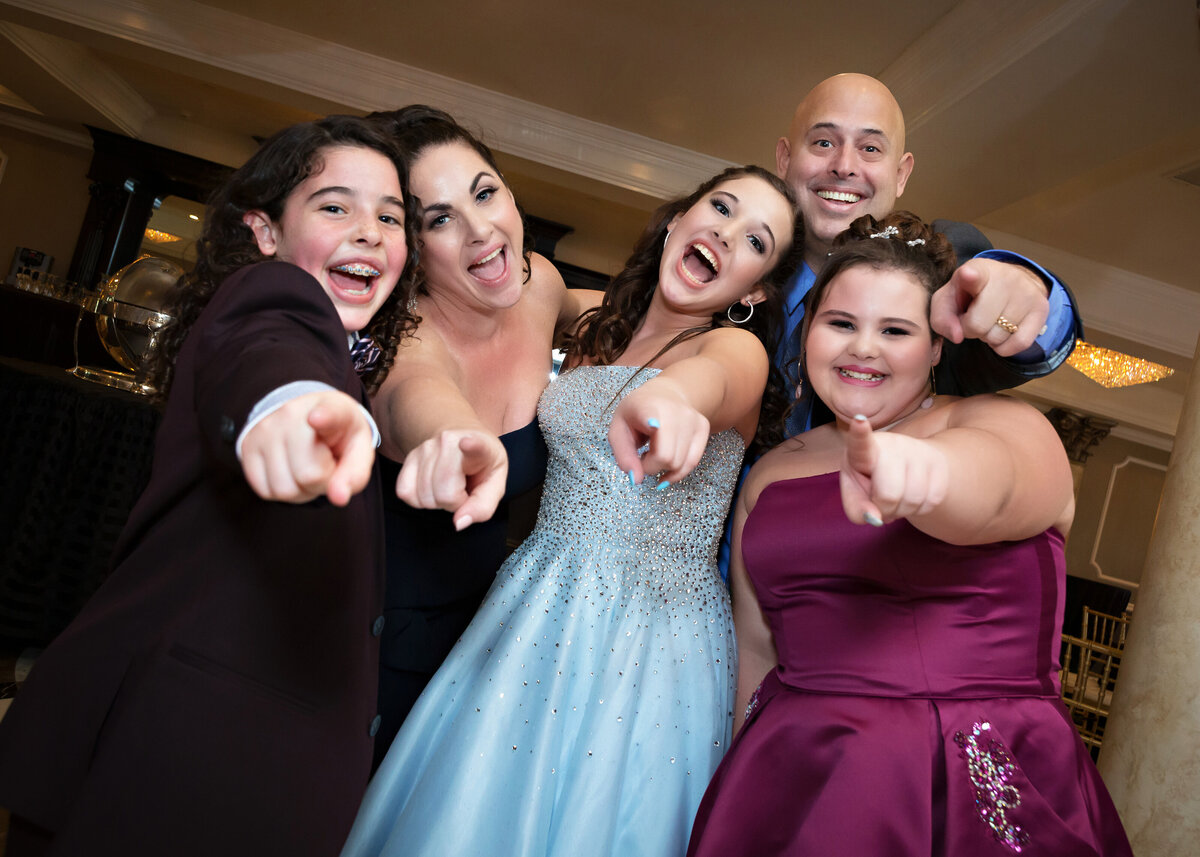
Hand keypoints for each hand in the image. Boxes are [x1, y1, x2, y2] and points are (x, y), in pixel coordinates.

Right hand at [241, 391, 375, 506]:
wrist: (308, 414)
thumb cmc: (337, 436)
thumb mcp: (358, 451)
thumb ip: (354, 475)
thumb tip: (338, 498)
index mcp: (333, 409)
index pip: (328, 413)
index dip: (324, 417)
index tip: (316, 418)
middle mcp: (293, 413)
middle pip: (308, 475)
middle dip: (321, 482)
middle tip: (324, 466)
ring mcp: (266, 428)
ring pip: (284, 489)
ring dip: (300, 491)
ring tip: (307, 468)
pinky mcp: (247, 445)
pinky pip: (264, 491)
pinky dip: (281, 491)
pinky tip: (290, 472)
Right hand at [395, 429, 507, 529]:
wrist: (461, 438)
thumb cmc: (481, 465)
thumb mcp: (495, 485)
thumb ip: (482, 507)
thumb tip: (459, 522)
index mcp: (479, 445)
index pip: (476, 445)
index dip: (471, 446)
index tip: (466, 443)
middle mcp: (448, 442)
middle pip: (444, 493)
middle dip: (454, 503)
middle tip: (462, 490)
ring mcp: (425, 448)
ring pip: (423, 497)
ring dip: (436, 502)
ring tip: (448, 486)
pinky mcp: (408, 457)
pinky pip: (405, 493)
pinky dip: (418, 500)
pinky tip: (432, 488)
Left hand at [609, 386, 708, 487]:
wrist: (663, 393)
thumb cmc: (636, 411)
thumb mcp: (618, 430)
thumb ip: (624, 456)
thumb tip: (636, 480)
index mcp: (653, 410)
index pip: (660, 452)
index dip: (649, 463)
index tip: (640, 459)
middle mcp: (679, 413)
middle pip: (670, 461)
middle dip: (652, 467)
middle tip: (643, 455)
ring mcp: (694, 420)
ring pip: (682, 464)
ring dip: (664, 467)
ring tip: (654, 452)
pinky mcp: (704, 427)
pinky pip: (693, 462)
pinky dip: (678, 470)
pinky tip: (667, 465)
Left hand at [840, 415, 948, 525]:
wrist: (907, 468)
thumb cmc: (871, 481)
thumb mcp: (856, 494)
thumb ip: (857, 510)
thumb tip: (875, 518)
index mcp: (864, 449)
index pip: (861, 442)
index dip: (859, 433)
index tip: (858, 421)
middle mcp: (892, 445)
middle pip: (889, 494)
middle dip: (884, 509)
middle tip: (880, 502)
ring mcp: (918, 452)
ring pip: (913, 500)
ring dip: (902, 511)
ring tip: (896, 499)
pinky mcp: (939, 464)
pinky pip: (931, 502)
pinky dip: (919, 510)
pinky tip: (911, 497)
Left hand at [930, 258, 1048, 356]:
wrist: (1007, 283)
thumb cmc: (969, 294)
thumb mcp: (947, 301)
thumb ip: (942, 319)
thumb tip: (958, 336)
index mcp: (977, 270)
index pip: (974, 274)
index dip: (970, 277)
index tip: (968, 275)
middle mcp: (1006, 277)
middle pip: (978, 325)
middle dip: (970, 329)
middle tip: (974, 317)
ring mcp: (1027, 293)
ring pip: (997, 337)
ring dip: (987, 337)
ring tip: (989, 320)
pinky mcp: (1041, 309)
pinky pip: (1019, 344)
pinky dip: (1004, 347)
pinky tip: (1001, 333)